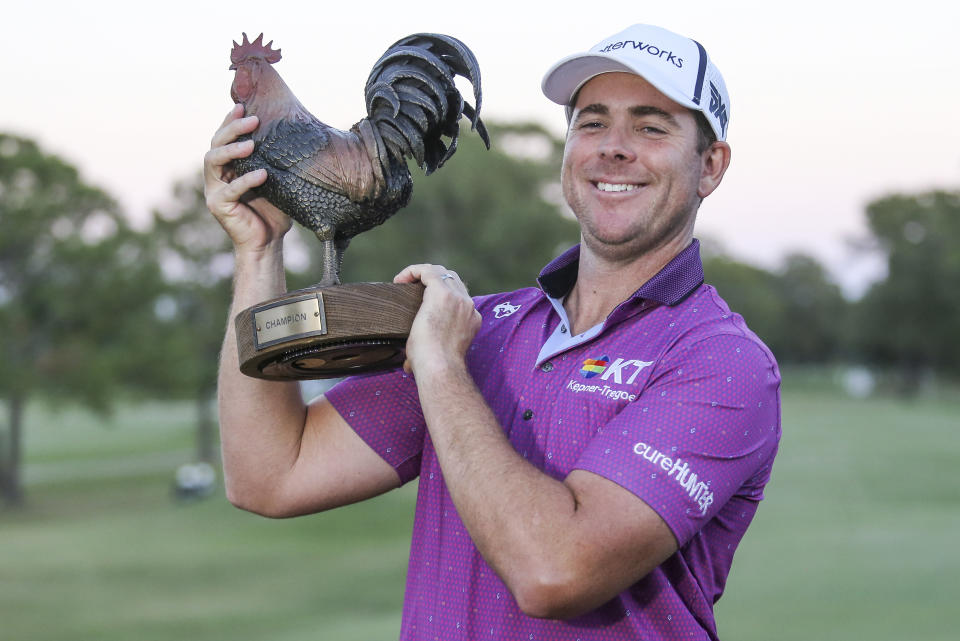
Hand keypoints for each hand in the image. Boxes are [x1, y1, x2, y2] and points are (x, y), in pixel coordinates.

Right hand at [203, 104, 291, 252]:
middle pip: (215, 144)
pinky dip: (245, 180)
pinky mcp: (218, 205)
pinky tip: (263, 174)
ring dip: (231, 149)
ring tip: (251, 144)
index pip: (224, 137)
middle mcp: (217, 174)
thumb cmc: (274, 210)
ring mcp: (214, 189)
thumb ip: (276, 161)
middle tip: (252, 120)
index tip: (244, 106)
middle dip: (232, 128)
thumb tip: (295, 134)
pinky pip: (229, 189)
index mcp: (228, 165)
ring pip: (212, 161)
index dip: (231, 121)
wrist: (268, 241)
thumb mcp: (277, 180)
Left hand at [394, 265, 481, 375]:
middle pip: (452, 279)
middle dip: (432, 279)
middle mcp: (467, 305)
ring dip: (422, 274)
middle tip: (412, 288)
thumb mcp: (436, 354)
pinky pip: (427, 271)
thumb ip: (426, 354)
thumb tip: (407, 366)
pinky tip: (400, 280)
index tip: (421, 302)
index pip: (459, 296)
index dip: (440, 293)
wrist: (440, 367)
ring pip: (441, 272)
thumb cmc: (435, 367)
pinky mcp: (442, 292)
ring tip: (404, 282)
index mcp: (471, 319)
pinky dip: (412, 272)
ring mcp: (457, 298)